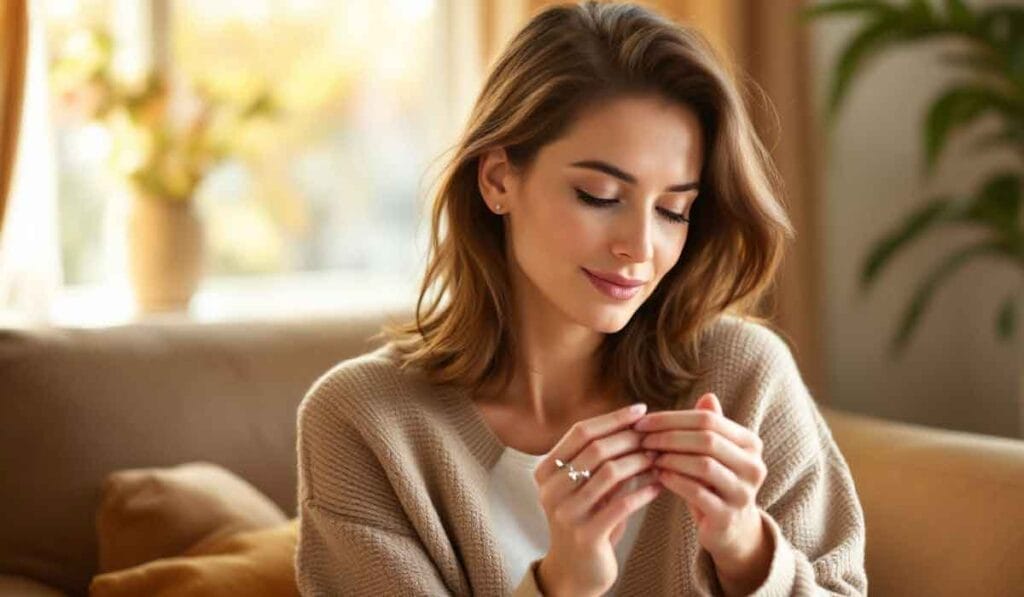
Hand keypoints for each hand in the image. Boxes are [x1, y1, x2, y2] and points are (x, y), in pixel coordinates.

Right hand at [534, 402, 662, 596]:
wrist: (576, 569)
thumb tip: (635, 420)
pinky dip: (644, 491)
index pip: (581, 432)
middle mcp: (550, 490)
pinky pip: (622, 504)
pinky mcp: (586, 535)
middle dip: (631, 438)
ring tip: (660, 457)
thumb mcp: (585, 485)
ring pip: (611, 473)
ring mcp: (566, 513)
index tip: (641, 410)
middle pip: (596, 449)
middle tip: (656, 435)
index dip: (613, 418)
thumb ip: (600, 457)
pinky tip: (660, 485)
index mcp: (545, 471)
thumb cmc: (587, 518)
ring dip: (641, 462)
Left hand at [633, 393, 767, 570]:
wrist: (729, 528)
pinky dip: (674, 481)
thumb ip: (711, 426)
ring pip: (703, 465)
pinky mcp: (728, 516)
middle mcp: (754, 465)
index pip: (708, 419)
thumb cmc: (714, 482)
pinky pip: (698, 492)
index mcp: (750, 443)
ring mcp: (744, 492)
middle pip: (707, 439)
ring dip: (670, 458)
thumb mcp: (714, 453)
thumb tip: (708, 395)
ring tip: (648, 457)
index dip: (672, 418)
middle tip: (642, 438)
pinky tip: (658, 476)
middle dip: (669, 436)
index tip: (643, 421)